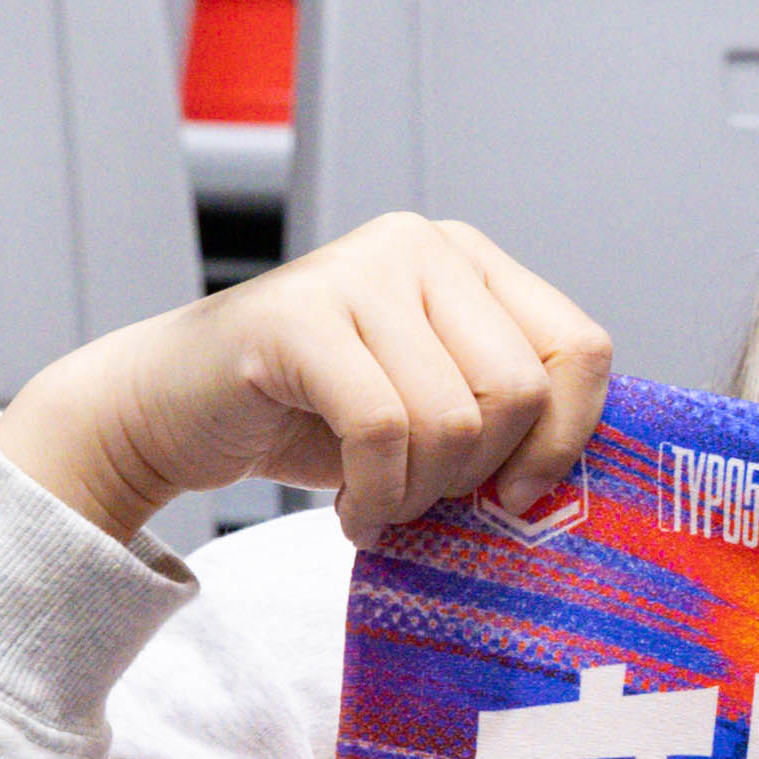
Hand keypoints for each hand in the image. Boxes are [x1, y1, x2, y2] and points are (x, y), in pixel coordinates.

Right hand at [0, 212, 614, 546]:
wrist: (176, 409)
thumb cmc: (316, 416)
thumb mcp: (436, 409)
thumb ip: (506, 414)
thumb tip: (577, 477)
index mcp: (473, 261)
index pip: (582, 349)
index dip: (565, 439)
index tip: (517, 496)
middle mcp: (423, 246)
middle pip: (519, 391)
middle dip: (476, 475)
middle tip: (422, 497)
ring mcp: (359, 269)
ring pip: (452, 419)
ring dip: (417, 494)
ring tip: (380, 501)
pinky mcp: (299, 315)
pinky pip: (382, 429)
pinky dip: (375, 495)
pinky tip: (353, 512)